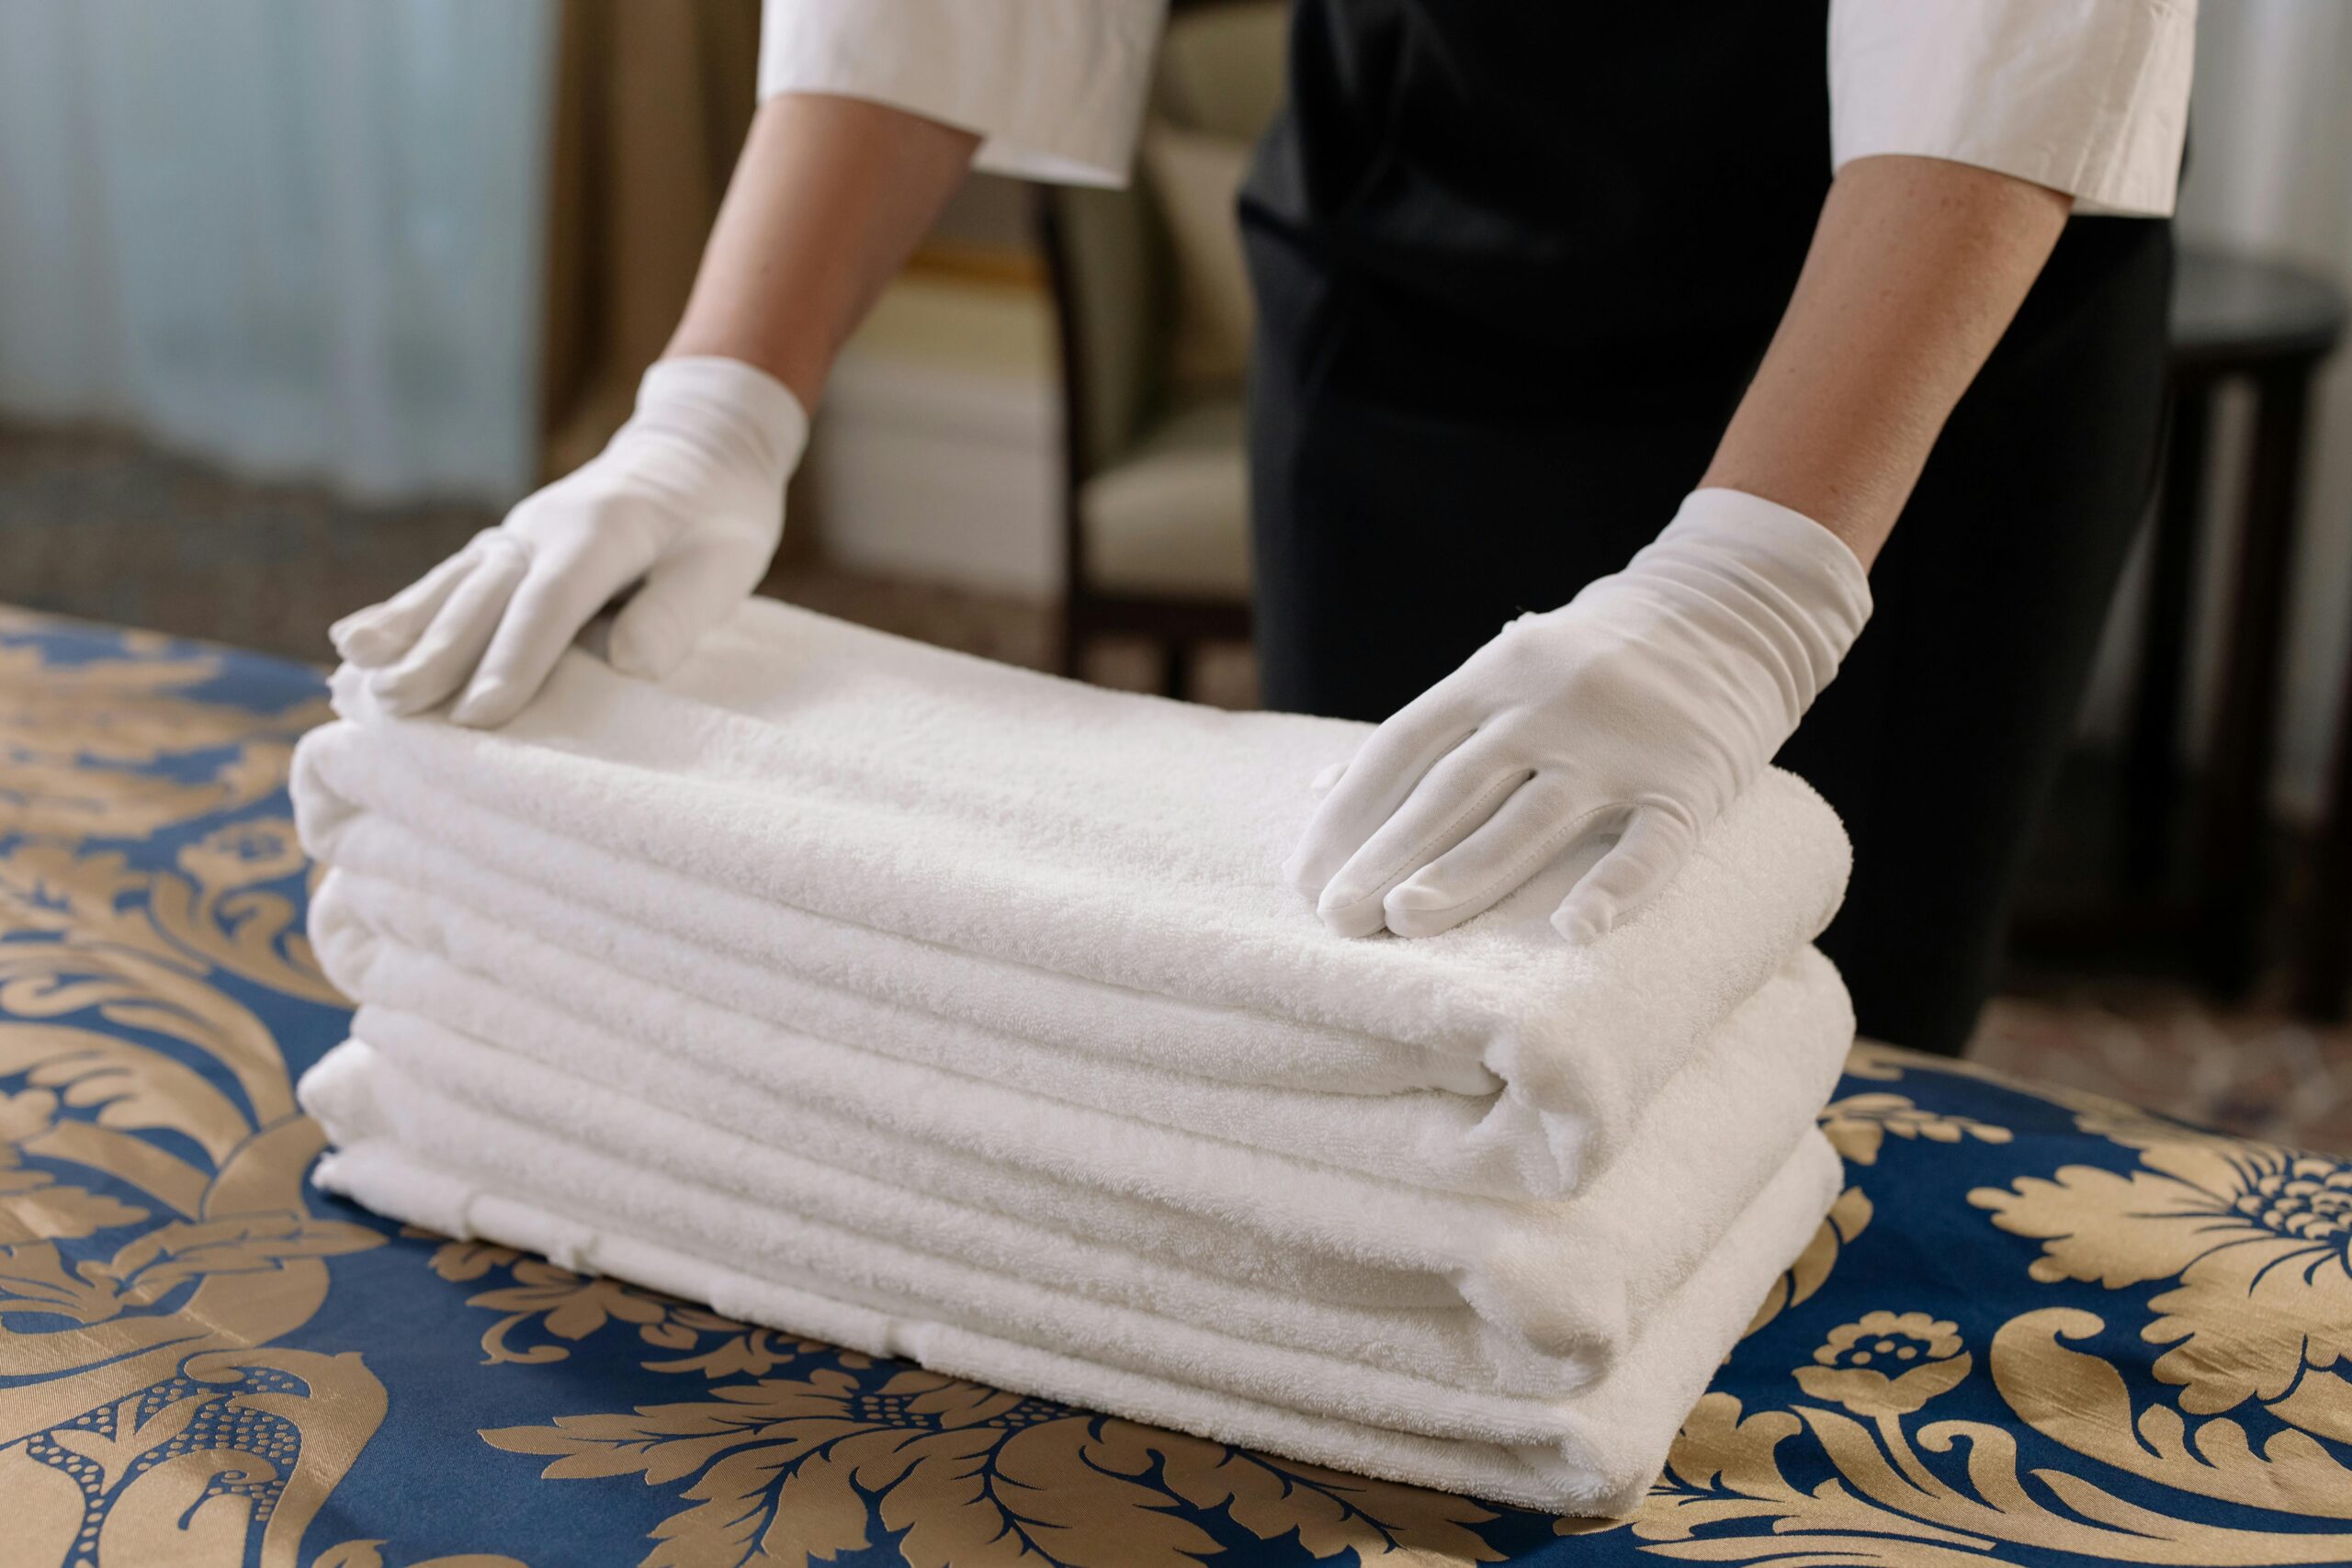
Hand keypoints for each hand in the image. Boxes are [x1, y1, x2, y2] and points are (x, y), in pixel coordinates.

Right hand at [330, 356, 806, 726]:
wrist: (697, 450)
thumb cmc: (720, 515)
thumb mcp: (727, 558)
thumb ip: (679, 609)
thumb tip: (626, 663)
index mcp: (603, 528)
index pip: (551, 601)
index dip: (514, 660)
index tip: (481, 716)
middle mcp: (544, 527)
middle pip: (485, 595)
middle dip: (439, 654)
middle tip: (396, 709)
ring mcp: (517, 535)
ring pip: (453, 585)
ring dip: (404, 631)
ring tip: (352, 671)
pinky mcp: (506, 549)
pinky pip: (450, 582)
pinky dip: (404, 612)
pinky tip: (355, 643)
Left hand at [1286, 488, 1871, 941]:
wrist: (1732, 609)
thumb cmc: (1591, 659)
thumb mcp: (1500, 671)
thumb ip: (1421, 733)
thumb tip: (1320, 792)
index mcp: (1492, 675)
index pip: (1401, 748)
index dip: (1348, 815)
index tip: (1305, 879)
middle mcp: (1545, 706)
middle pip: (1452, 788)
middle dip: (1387, 855)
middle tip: (1337, 919)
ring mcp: (1618, 745)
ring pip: (1532, 818)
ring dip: (1466, 873)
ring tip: (1405, 922)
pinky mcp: (1689, 781)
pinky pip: (1650, 844)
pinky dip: (1613, 888)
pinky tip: (1573, 932)